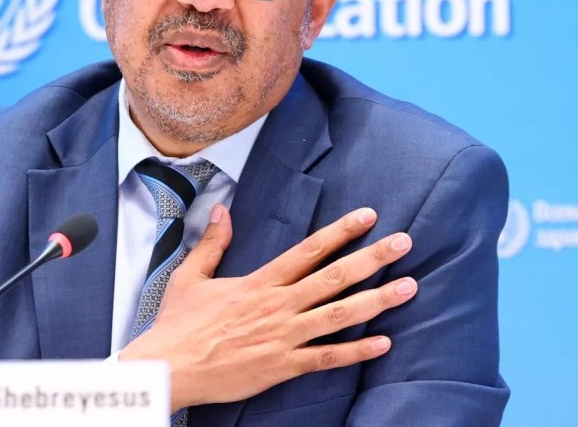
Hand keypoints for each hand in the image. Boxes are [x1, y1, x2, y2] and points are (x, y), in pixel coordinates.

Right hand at [117, 206, 415, 410]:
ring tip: (408, 288)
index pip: (308, 250)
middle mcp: (277, 305)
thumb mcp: (190, 276)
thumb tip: (221, 210)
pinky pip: (326, 358)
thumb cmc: (178, 325)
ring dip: (376, 301)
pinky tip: (383, 343)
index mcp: (259, 282)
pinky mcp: (282, 366)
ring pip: (338, 315)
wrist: (169, 367)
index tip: (368, 215)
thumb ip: (212, 244)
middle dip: (372, 258)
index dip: (340, 231)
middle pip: (334, 277)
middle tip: (404, 243)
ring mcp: (283, 336)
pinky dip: (355, 352)